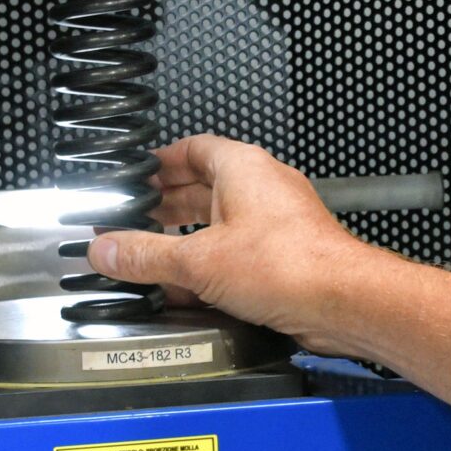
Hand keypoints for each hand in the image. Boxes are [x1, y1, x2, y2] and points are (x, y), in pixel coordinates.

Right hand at [85, 135, 388, 355]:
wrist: (342, 301)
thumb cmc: (291, 264)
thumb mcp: (198, 260)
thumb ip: (145, 255)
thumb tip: (108, 249)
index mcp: (242, 168)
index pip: (193, 148)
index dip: (160, 162)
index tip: (136, 176)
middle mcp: (263, 188)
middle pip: (204, 187)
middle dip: (167, 205)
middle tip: (136, 218)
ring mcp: (278, 222)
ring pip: (222, 222)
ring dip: (187, 239)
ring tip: (155, 254)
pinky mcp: (286, 255)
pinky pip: (239, 252)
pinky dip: (211, 265)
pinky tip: (189, 289)